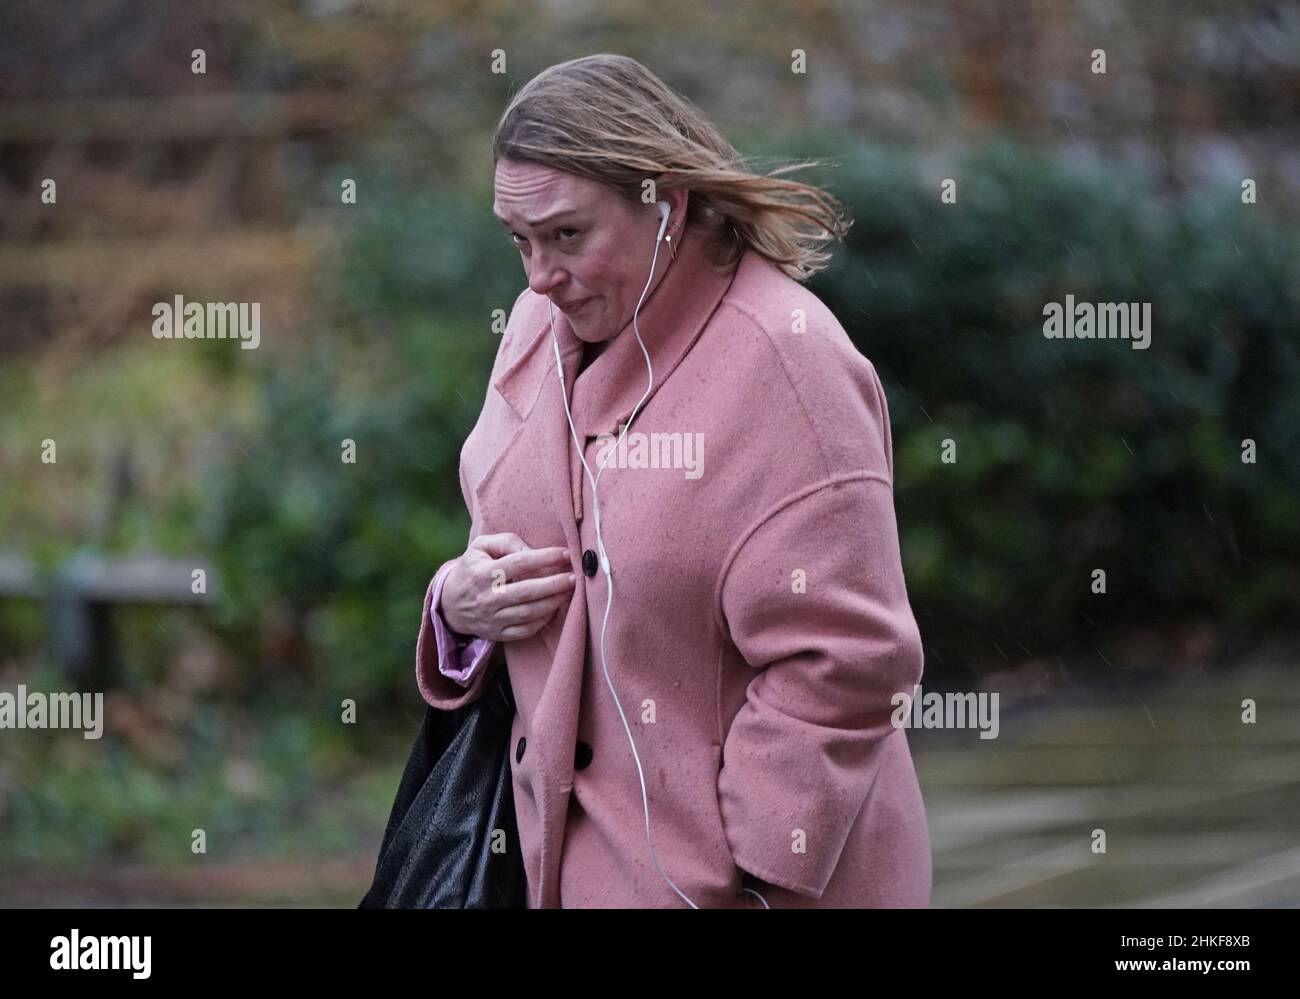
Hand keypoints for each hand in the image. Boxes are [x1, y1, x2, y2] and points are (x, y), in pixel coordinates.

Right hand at [439, 533, 575, 642]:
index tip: (567, 554)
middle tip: (575, 577)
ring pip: (529, 613)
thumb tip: (533, 551)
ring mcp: (493, 618)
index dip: (546, 557)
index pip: (520, 563)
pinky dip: (543, 621)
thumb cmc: (472, 568)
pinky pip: (525, 630)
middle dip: (555, 584)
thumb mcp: (481, 547)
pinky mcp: (498, 634)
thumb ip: (507, 542)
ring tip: (570, 592)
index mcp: (483, 573)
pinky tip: (555, 608)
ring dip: (553, 602)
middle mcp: (488, 597)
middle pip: (527, 591)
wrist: (450, 604)